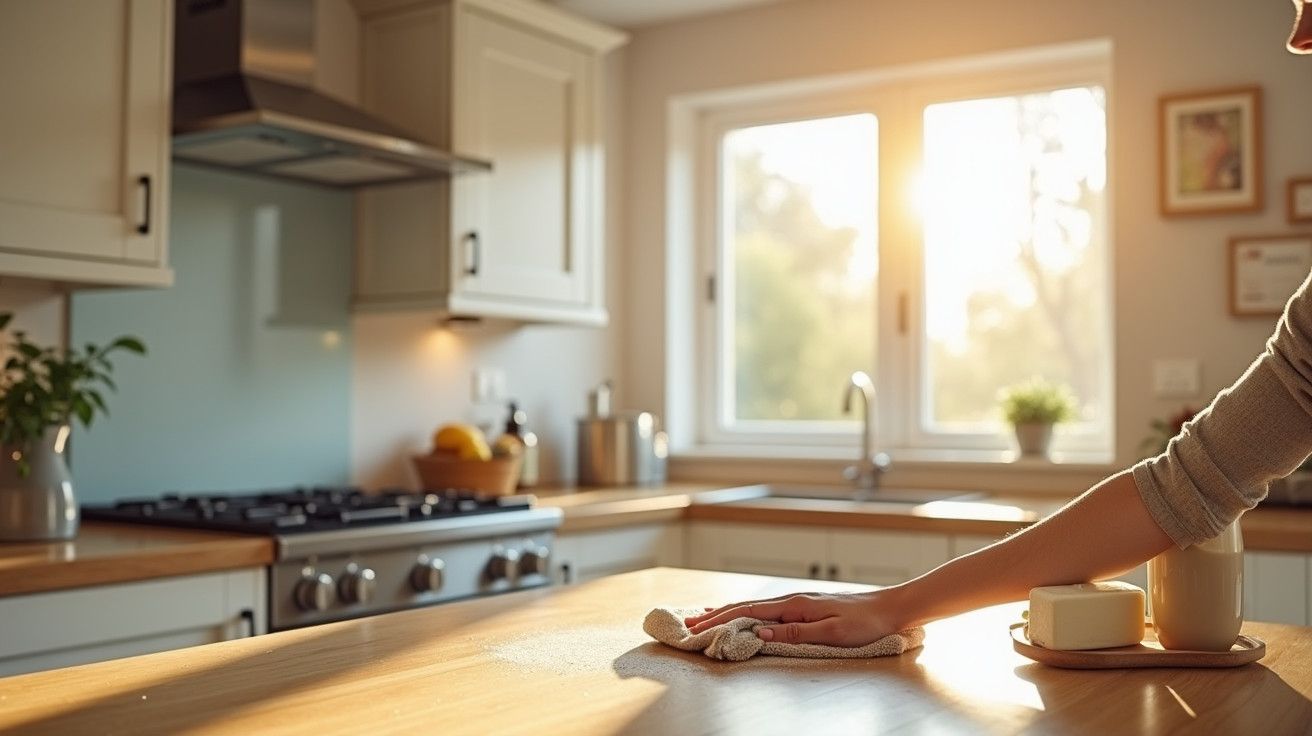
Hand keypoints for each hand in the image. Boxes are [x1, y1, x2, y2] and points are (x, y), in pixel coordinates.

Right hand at [683, 589, 902, 646]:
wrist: (892, 608)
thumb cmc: (866, 623)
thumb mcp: (832, 633)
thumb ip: (795, 633)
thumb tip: (758, 632)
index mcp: (794, 605)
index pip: (747, 612)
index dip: (719, 619)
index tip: (695, 626)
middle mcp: (792, 600)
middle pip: (744, 607)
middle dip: (714, 614)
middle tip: (688, 623)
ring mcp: (798, 603)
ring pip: (753, 607)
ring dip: (727, 612)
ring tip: (703, 615)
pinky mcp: (805, 608)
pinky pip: (767, 610)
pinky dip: (747, 612)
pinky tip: (744, 615)